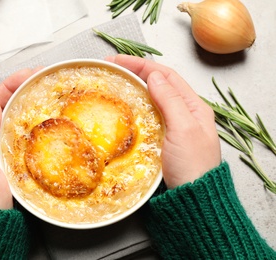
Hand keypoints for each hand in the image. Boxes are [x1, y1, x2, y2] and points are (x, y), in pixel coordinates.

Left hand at [0, 68, 40, 208]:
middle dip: (18, 90)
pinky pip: (20, 138)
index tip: (27, 74)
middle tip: (40, 80)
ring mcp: (0, 154)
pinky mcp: (12, 165)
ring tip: (43, 95)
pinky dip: (30, 126)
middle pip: (2, 109)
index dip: (7, 85)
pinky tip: (42, 124)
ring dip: (25, 105)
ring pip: (12, 122)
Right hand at [106, 54, 220, 188]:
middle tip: (111, 69)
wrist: (193, 200)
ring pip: (151, 99)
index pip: (165, 76)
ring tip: (115, 83)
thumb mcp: (184, 129)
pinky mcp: (162, 141)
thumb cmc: (193, 167)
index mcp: (193, 106)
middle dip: (135, 72)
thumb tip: (154, 76)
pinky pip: (147, 117)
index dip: (141, 65)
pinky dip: (135, 108)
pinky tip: (125, 108)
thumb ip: (171, 101)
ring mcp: (172, 127)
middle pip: (158, 84)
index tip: (117, 61)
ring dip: (134, 88)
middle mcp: (184, 113)